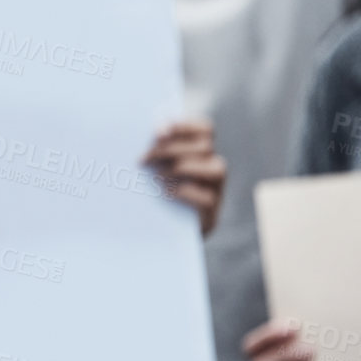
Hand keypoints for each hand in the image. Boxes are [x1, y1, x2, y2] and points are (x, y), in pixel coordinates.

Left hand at [143, 120, 225, 234]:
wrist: (154, 234)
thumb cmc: (148, 194)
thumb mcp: (149, 169)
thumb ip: (153, 148)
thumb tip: (152, 130)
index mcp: (199, 153)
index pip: (205, 129)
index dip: (184, 125)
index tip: (158, 131)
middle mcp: (213, 169)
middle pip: (206, 146)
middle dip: (172, 149)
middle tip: (143, 159)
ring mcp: (217, 192)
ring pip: (217, 168)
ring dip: (182, 168)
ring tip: (156, 176)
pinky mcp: (211, 214)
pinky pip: (208, 197)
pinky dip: (184, 191)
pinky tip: (164, 192)